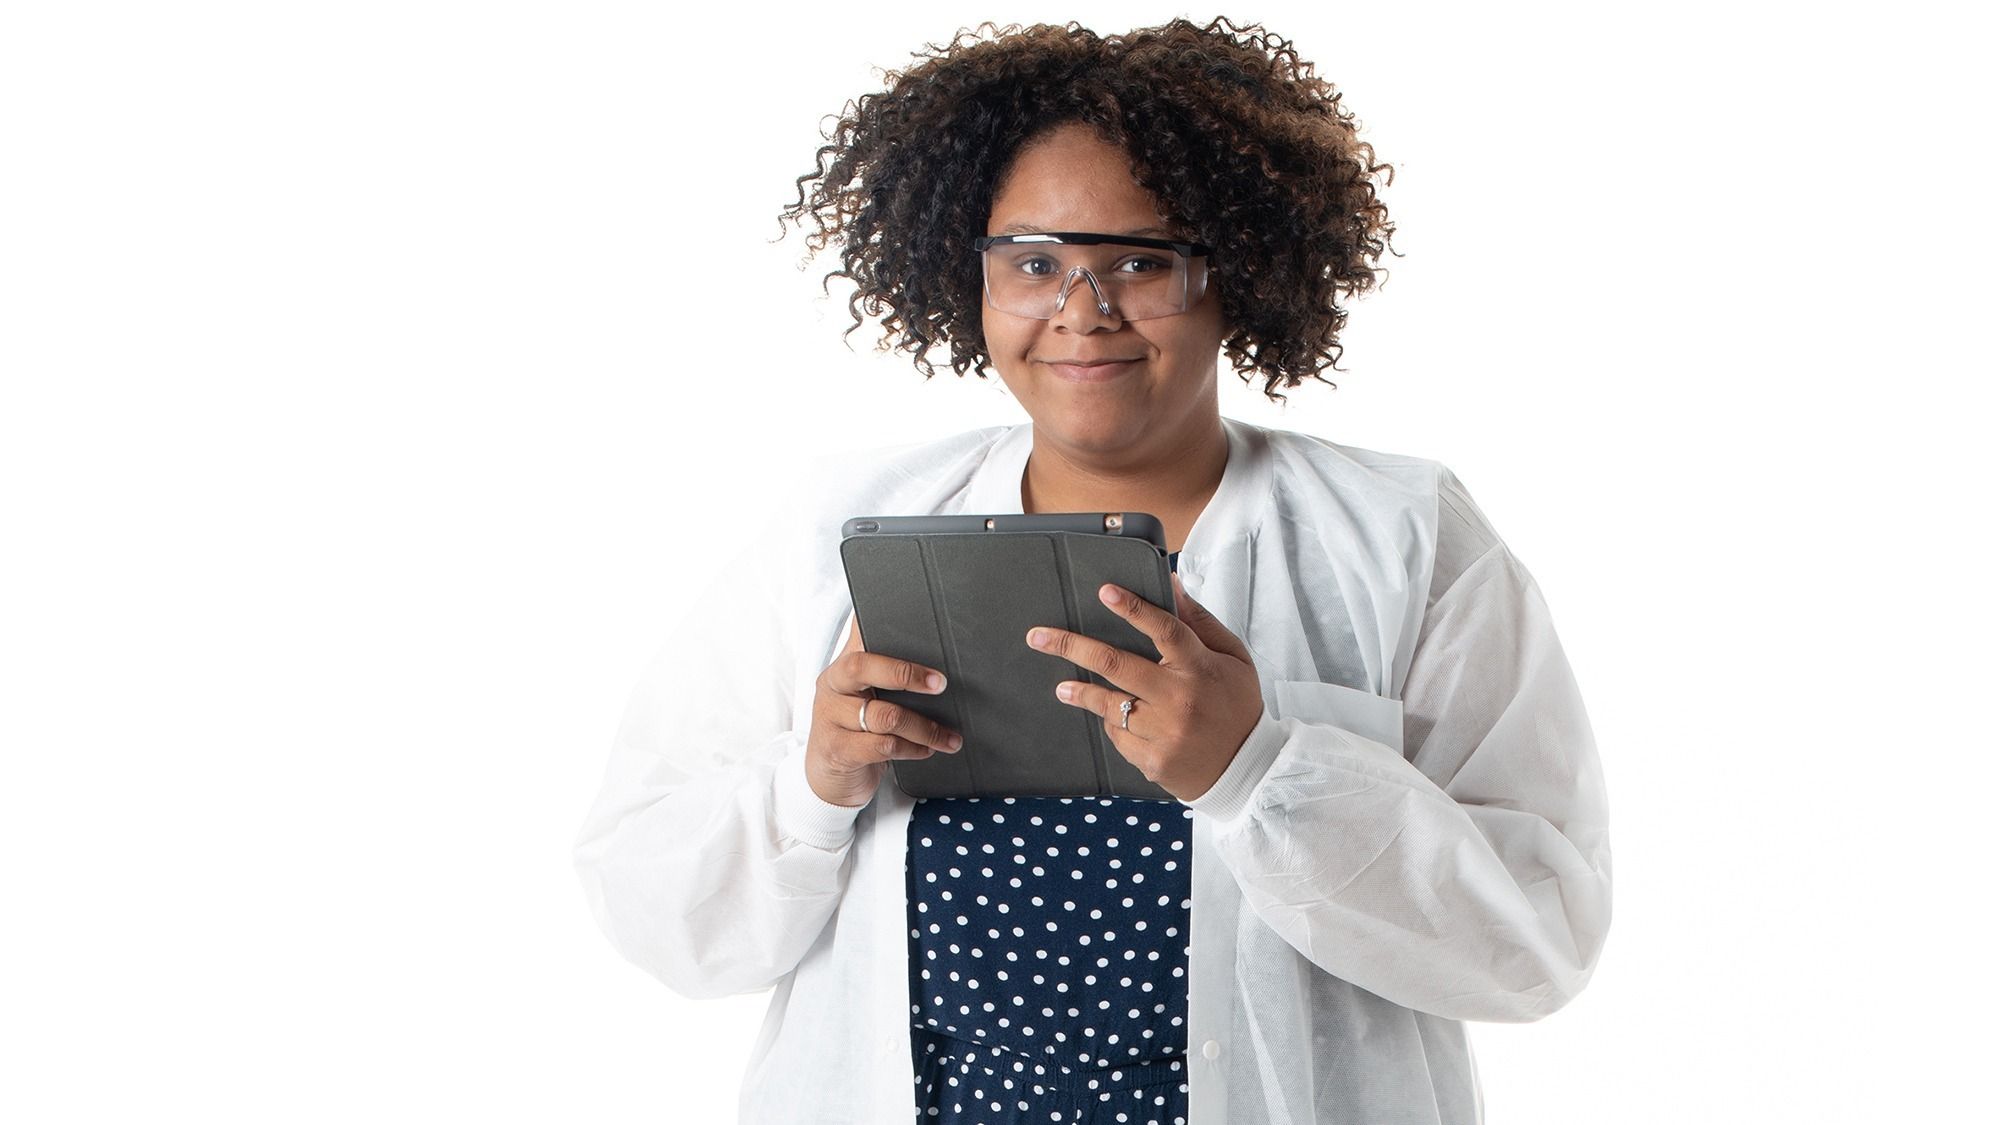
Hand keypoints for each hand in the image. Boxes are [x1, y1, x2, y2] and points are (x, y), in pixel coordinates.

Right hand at [805, 612, 963, 807]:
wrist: (828, 775)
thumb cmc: (854, 729)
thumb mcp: (863, 697)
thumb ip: (886, 674)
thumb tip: (932, 655)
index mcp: (841, 666)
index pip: (860, 635)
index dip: (884, 628)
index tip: (923, 634)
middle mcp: (831, 686)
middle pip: (863, 667)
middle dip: (907, 674)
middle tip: (941, 684)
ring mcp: (829, 718)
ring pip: (885, 715)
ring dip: (925, 728)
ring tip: (948, 736)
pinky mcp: (837, 750)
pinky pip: (883, 745)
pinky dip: (912, 748)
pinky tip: (925, 750)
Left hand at [1025, 571, 1262, 801]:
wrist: (1249, 771)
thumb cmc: (1238, 706)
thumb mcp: (1232, 659)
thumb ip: (1200, 622)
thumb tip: (1172, 585)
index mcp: (1201, 668)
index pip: (1166, 630)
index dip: (1134, 609)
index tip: (1105, 592)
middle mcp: (1180, 700)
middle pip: (1117, 665)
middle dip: (1072, 646)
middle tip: (1038, 636)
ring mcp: (1164, 733)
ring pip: (1109, 704)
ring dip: (1080, 692)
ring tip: (1062, 686)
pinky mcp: (1153, 761)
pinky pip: (1118, 735)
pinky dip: (1112, 722)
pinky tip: (1113, 717)